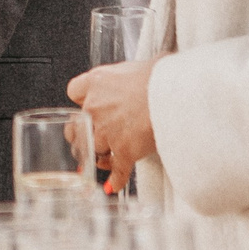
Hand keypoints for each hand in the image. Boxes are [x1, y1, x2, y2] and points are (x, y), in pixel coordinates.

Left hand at [67, 58, 158, 195]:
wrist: (173, 94)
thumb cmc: (162, 75)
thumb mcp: (140, 64)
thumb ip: (129, 74)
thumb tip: (142, 73)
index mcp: (98, 82)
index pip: (75, 90)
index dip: (81, 99)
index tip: (87, 102)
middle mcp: (96, 107)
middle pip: (77, 126)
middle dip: (81, 134)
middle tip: (88, 137)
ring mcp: (107, 131)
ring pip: (94, 150)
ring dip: (99, 156)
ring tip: (104, 160)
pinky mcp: (123, 151)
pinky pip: (116, 170)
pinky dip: (115, 180)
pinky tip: (112, 185)